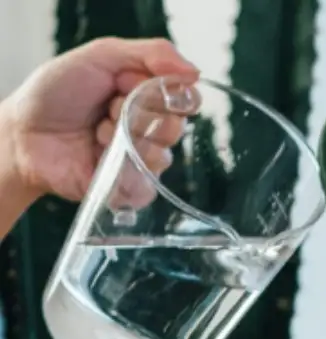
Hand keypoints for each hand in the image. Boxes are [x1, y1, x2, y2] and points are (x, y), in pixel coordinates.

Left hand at [2, 36, 198, 204]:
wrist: (24, 134)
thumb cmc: (56, 93)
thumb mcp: (101, 56)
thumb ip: (150, 54)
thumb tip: (194, 72)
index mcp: (146, 97)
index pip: (184, 100)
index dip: (168, 95)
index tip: (136, 87)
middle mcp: (147, 129)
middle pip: (175, 128)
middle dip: (140, 115)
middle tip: (109, 109)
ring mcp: (139, 160)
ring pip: (161, 157)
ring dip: (125, 140)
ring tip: (96, 134)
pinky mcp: (128, 188)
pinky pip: (147, 187)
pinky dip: (125, 173)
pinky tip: (99, 159)